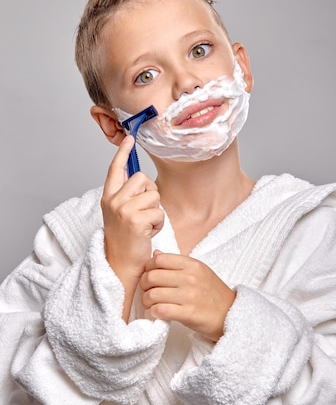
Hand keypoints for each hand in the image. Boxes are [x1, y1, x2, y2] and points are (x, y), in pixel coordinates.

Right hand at [101, 136, 163, 317]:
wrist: (120, 266)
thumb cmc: (124, 241)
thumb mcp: (119, 214)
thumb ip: (126, 195)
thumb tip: (138, 178)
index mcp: (108, 197)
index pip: (115, 169)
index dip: (122, 153)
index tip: (129, 139)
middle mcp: (113, 201)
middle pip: (143, 179)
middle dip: (150, 194)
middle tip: (144, 213)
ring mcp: (123, 210)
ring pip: (154, 195)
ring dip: (155, 211)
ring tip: (145, 225)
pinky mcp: (136, 220)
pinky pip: (159, 212)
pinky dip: (158, 224)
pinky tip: (148, 234)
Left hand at [140, 251, 235, 341]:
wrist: (232, 315)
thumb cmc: (213, 294)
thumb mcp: (200, 272)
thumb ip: (177, 263)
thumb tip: (156, 254)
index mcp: (193, 265)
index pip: (159, 259)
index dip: (148, 268)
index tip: (150, 275)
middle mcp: (191, 278)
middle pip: (152, 276)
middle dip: (144, 285)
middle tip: (147, 291)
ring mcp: (190, 296)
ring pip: (152, 294)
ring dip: (147, 301)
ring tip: (151, 304)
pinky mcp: (189, 313)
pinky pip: (160, 310)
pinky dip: (154, 312)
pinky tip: (158, 313)